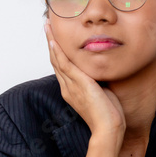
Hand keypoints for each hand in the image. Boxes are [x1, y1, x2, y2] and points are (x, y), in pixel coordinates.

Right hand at [45, 22, 124, 156]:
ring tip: (47, 28)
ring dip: (51, 42)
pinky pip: (64, 64)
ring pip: (57, 60)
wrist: (108, 128)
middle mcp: (68, 87)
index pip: (62, 67)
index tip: (55, 39)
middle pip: (56, 61)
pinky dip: (58, 52)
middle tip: (47, 28)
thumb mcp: (102, 93)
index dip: (57, 52)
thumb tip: (102, 73)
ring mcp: (71, 85)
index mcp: (72, 90)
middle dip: (51, 43)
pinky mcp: (78, 84)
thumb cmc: (108, 115)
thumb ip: (98, 83)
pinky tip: (54, 41)